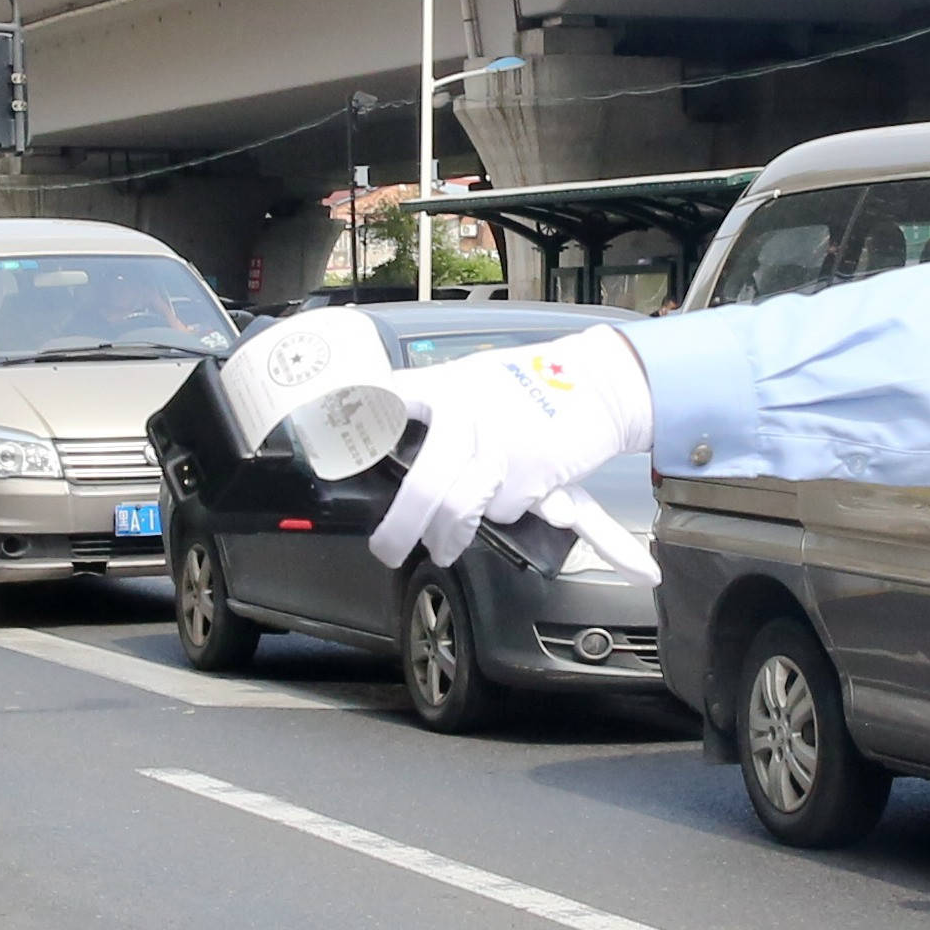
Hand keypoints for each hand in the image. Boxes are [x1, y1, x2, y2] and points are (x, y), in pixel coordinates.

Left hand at [371, 326, 652, 566]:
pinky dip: (505, 512)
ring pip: (461, 511)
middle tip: (388, 550)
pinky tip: (514, 492)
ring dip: (449, 537)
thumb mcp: (476, 379)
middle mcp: (467, 414)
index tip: (328, 443)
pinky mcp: (532, 472)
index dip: (354, 422)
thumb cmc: (535, 382)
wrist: (601, 383)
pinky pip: (504, 511)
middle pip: (422, 487)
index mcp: (447, 386)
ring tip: (444, 546)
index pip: (387, 399)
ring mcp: (500, 445)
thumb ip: (437, 404)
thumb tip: (384, 427)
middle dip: (401, 530)